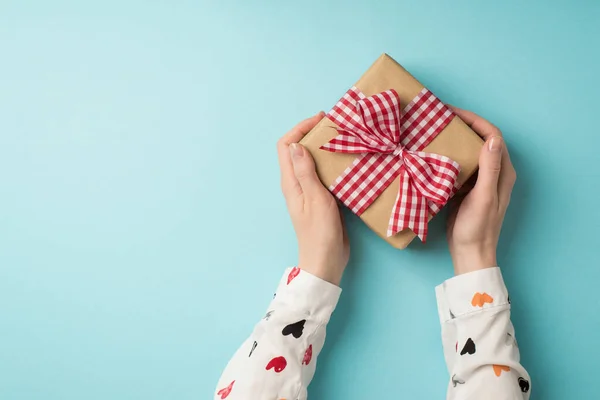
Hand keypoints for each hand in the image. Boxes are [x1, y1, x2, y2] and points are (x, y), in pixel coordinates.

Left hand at [277, 112, 349, 285]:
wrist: (326, 261)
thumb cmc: (320, 233)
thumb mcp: (316, 199)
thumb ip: (306, 172)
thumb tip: (296, 145)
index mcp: (291, 182)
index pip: (286, 146)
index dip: (299, 128)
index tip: (320, 120)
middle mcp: (296, 183)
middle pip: (298, 150)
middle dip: (312, 133)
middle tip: (335, 126)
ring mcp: (308, 191)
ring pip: (311, 161)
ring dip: (323, 147)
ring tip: (343, 139)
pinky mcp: (321, 198)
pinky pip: (323, 174)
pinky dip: (332, 163)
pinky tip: (347, 161)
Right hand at [447, 107, 516, 274]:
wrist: (469, 253)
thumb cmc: (478, 228)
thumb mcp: (484, 197)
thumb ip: (489, 169)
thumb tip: (492, 139)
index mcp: (502, 172)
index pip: (492, 136)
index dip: (475, 120)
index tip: (453, 113)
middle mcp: (494, 172)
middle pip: (481, 140)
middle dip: (463, 125)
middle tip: (441, 118)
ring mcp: (480, 180)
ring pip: (469, 151)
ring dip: (455, 139)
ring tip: (435, 131)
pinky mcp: (467, 188)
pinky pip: (460, 165)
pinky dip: (448, 155)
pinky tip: (433, 153)